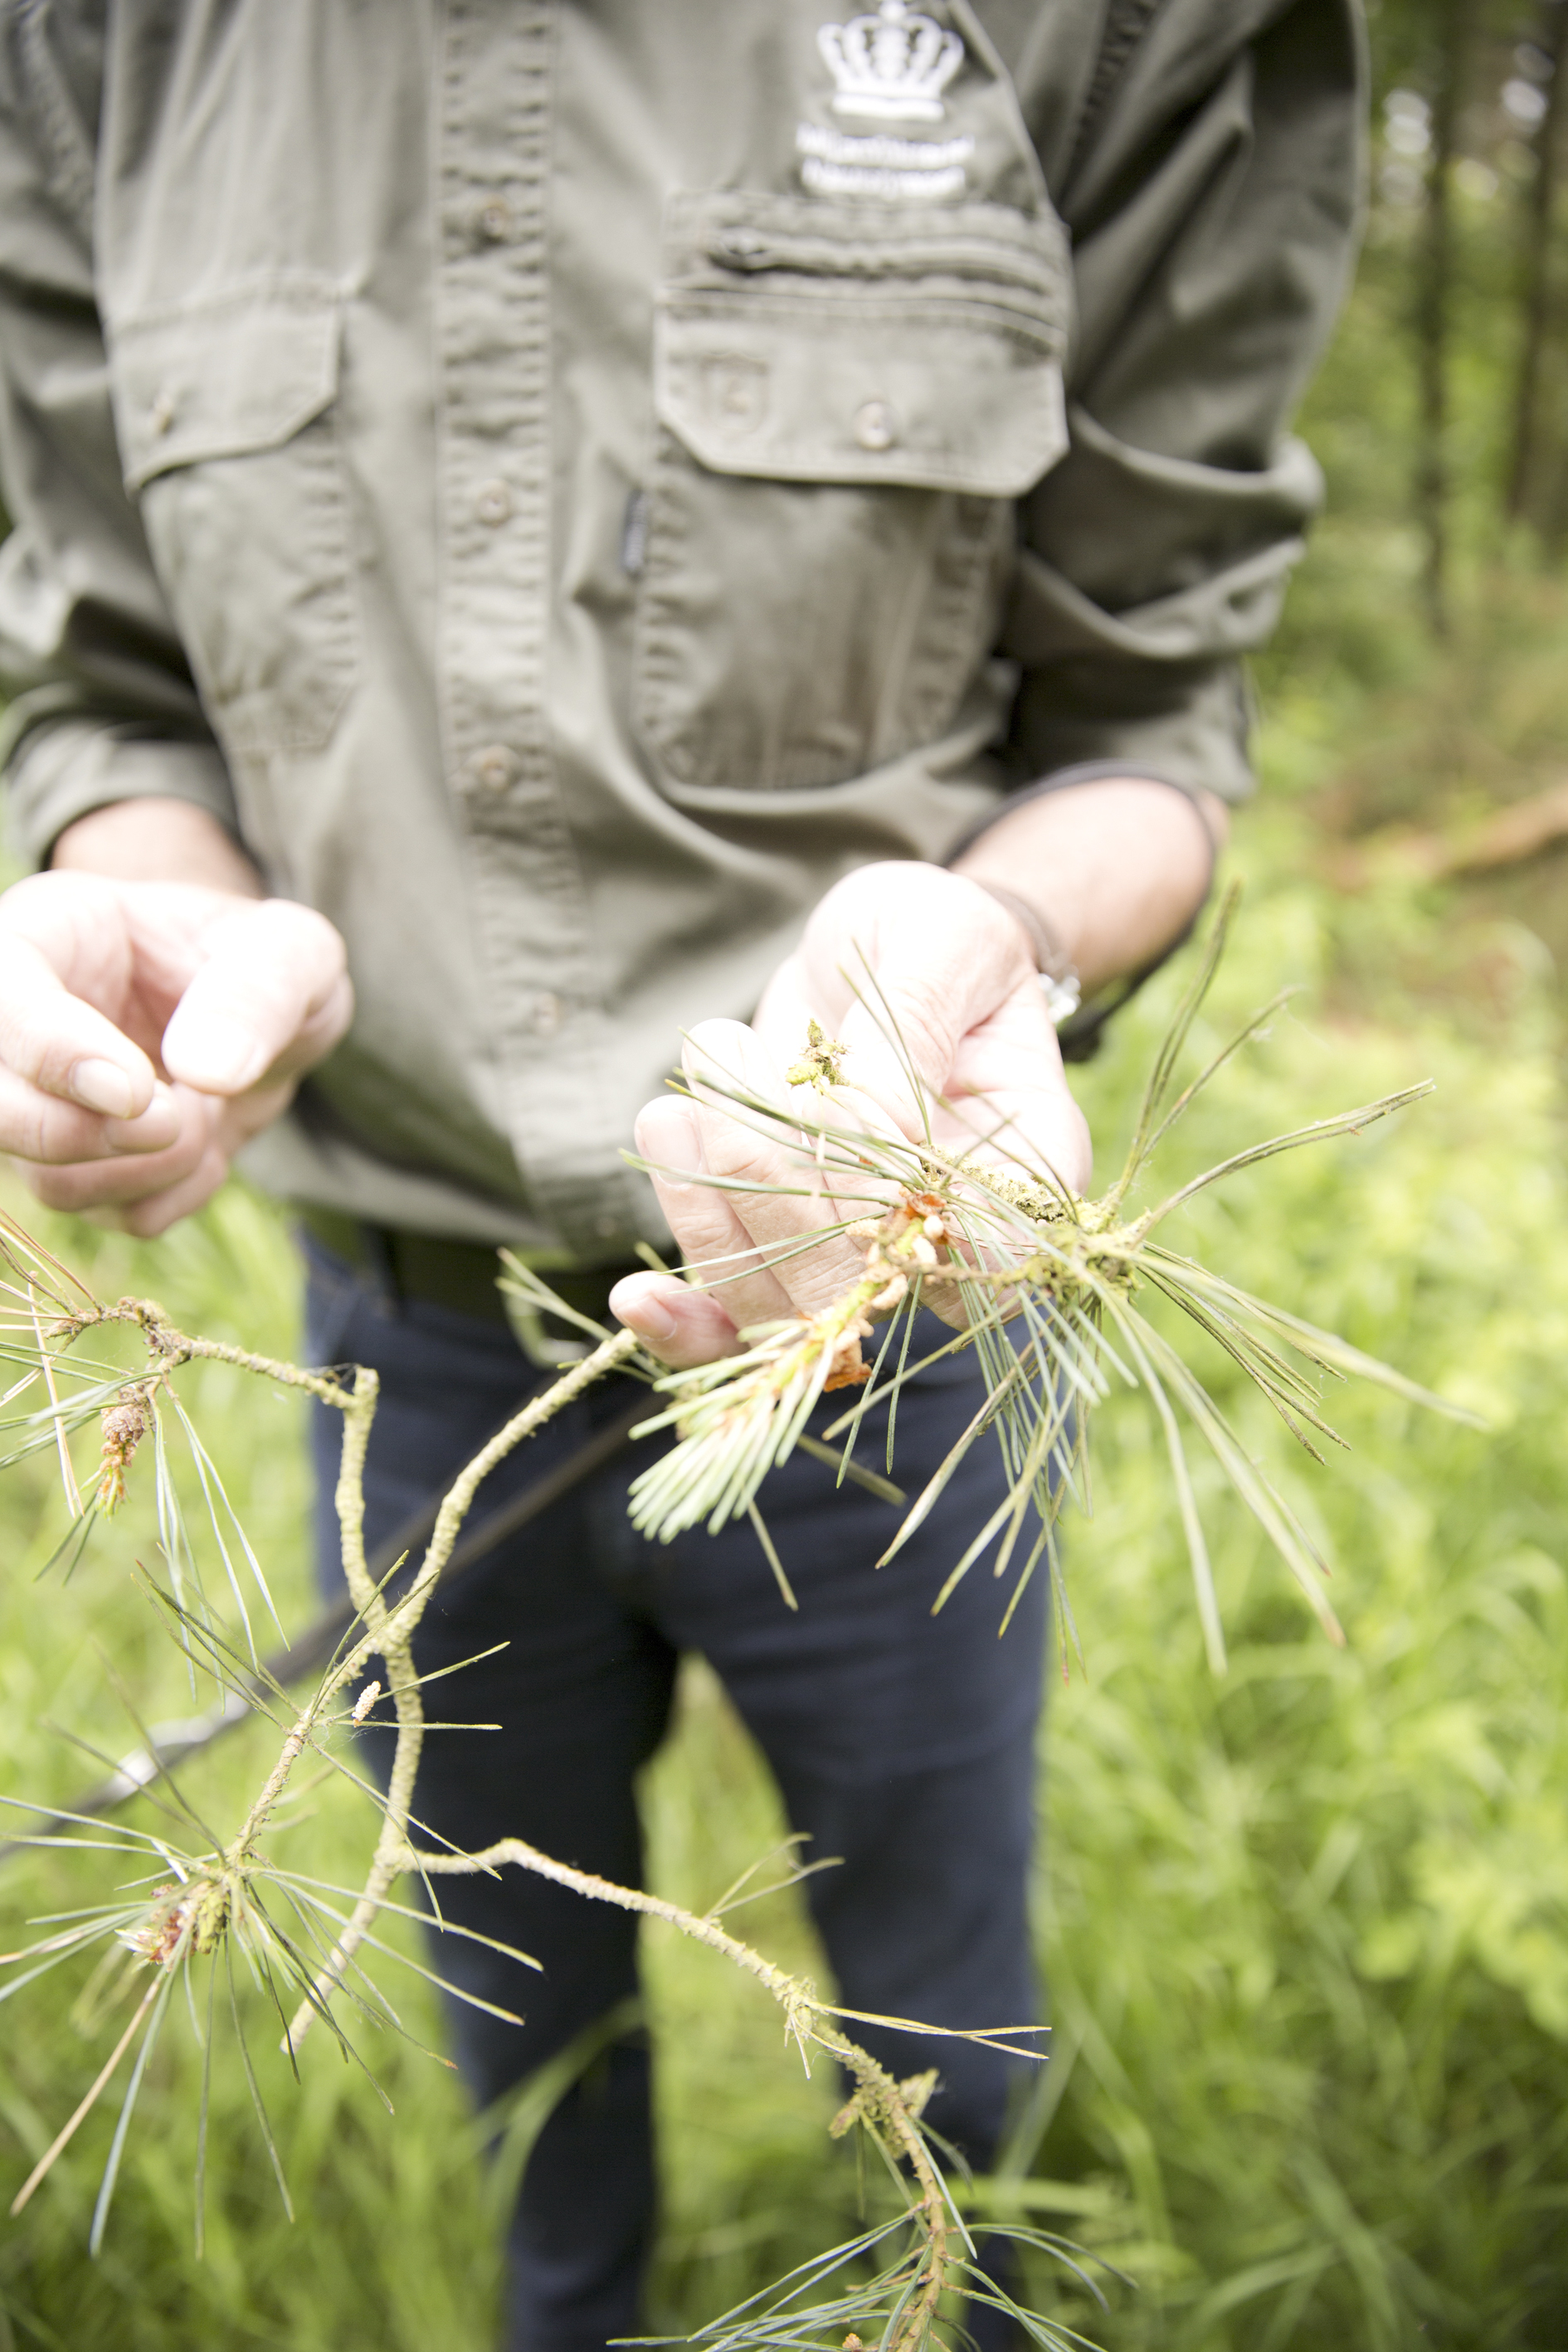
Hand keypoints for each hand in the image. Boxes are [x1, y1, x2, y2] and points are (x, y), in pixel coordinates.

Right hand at [0, 871, 352, 1235]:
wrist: (274, 1019)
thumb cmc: (268, 962)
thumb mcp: (292, 950)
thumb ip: (255, 992)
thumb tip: (205, 1072)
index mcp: (50, 935)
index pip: (4, 1003)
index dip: (54, 1056)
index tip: (136, 1092)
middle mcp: (23, 1026)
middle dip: (82, 1134)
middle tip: (177, 1118)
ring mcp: (47, 1105)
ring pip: (50, 1180)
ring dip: (150, 1167)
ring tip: (208, 1108)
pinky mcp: (86, 1168)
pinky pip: (114, 1214)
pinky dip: (177, 1192)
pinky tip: (208, 1137)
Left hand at [612, 862, 1090, 1367]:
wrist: (886, 950)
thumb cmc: (935, 936)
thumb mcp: (940, 943)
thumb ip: (914, 1025)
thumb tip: (873, 1120)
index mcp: (1025, 1176)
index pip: (975, 1251)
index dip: (891, 1214)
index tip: (820, 1117)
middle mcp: (952, 1242)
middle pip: (860, 1289)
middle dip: (774, 1195)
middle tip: (723, 1083)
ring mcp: (865, 1259)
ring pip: (784, 1307)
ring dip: (712, 1218)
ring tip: (672, 1115)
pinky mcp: (789, 1255)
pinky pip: (738, 1323)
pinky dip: (685, 1325)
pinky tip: (636, 1299)